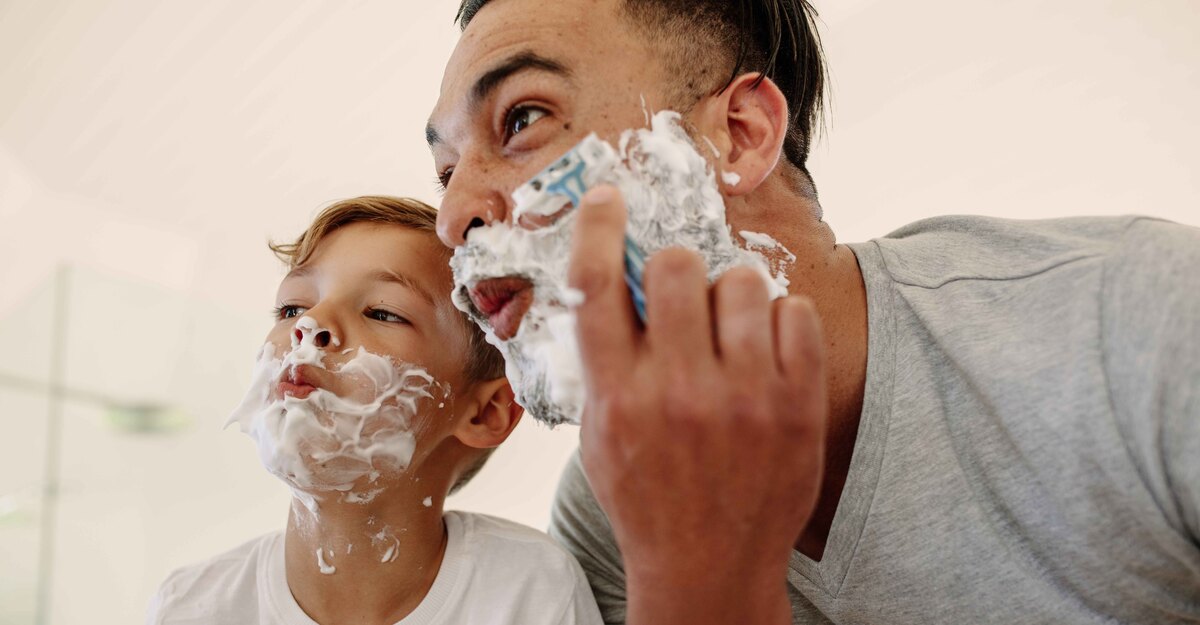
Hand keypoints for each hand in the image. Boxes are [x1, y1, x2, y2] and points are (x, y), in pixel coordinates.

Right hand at [568, 185, 827, 624]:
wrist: (710, 567)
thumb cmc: (649, 498)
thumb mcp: (601, 435)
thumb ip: (607, 362)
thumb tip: (619, 281)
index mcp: (618, 395)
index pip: (598, 284)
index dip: (600, 227)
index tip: (607, 199)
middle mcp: (679, 389)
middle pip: (679, 266)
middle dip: (678, 270)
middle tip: (684, 295)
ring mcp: (745, 396)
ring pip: (742, 280)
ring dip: (731, 294)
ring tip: (730, 331)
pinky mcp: (799, 403)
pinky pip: (796, 310)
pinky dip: (780, 319)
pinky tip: (766, 351)